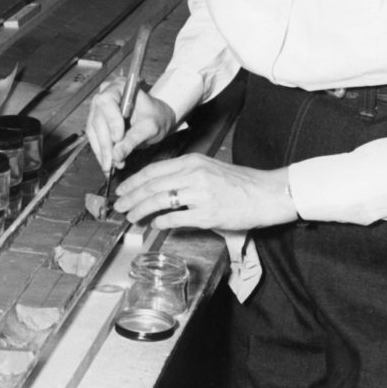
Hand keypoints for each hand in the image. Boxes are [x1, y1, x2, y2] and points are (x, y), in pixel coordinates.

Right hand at [85, 77, 176, 172]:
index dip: (111, 120)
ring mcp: (99, 109)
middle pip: (98, 120)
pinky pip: (95, 138)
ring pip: (93, 131)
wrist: (157, 118)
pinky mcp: (98, 122)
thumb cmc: (156, 116)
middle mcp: (105, 95)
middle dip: (105, 144)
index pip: (107, 102)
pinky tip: (107, 164)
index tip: (119, 139)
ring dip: (101, 151)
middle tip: (112, 163)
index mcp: (119, 87)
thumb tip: (116, 156)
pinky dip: (101, 152)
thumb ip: (133, 140)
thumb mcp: (150, 128)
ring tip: (110, 167)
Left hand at [113, 154, 298, 231]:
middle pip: (152, 185)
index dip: (133, 181)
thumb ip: (185, 175)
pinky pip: (177, 218)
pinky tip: (154, 225)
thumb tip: (160, 188)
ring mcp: (201, 194)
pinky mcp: (208, 214)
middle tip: (119, 206)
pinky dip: (161, 222)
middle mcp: (194, 175)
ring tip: (131, 217)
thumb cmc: (240, 183)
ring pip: (160, 200)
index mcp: (193, 162)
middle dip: (131, 197)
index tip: (122, 190)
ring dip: (141, 210)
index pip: (153, 170)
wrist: (267, 193)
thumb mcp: (210, 169)